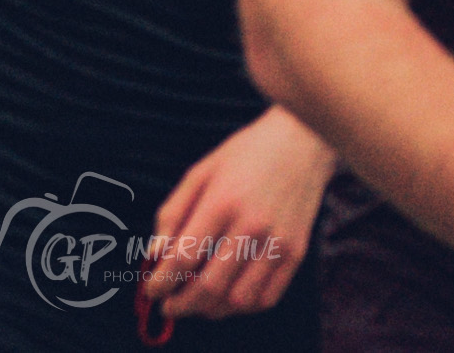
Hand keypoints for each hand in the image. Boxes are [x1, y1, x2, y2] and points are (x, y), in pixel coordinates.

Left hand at [142, 108, 332, 319]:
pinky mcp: (296, 252)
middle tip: (169, 306)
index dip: (162, 282)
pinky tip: (228, 297)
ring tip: (197, 303)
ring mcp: (277, 242)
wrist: (302, 142)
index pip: (184, 257)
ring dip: (211, 310)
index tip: (151, 291)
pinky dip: (243, 307)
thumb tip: (154, 255)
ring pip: (238, 300)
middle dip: (182, 304)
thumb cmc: (244, 155)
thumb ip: (173, 213)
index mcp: (222, 201)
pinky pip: (267, 297)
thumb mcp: (200, 172)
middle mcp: (251, 225)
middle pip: (210, 286)